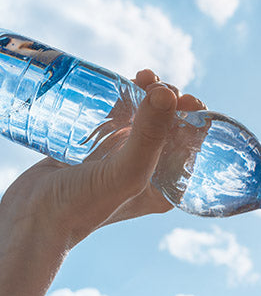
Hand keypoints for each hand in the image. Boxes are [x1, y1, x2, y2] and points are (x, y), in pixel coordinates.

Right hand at [0, 69, 205, 248]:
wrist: (31, 218)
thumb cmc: (84, 206)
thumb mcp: (127, 172)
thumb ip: (150, 135)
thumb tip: (170, 93)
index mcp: (166, 185)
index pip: (192, 146)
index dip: (194, 119)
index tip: (186, 98)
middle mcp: (148, 171)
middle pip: (169, 127)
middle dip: (169, 100)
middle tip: (157, 84)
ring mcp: (121, 157)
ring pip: (143, 117)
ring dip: (148, 94)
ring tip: (143, 77)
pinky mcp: (96, 146)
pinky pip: (117, 116)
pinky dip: (123, 97)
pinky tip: (124, 83)